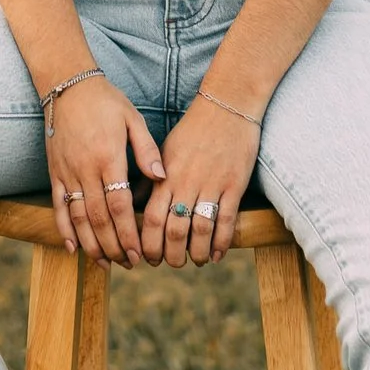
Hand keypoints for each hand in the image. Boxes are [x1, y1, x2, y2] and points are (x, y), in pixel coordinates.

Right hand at [45, 73, 164, 268]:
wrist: (68, 86)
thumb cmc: (106, 101)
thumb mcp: (133, 119)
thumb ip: (147, 150)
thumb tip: (161, 177)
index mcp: (108, 157)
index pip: (119, 205)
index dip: (128, 233)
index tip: (139, 253)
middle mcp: (85, 169)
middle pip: (99, 218)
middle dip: (114, 246)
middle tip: (128, 264)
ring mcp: (67, 173)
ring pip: (78, 217)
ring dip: (91, 244)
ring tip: (105, 264)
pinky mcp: (55, 172)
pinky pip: (58, 206)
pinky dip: (64, 229)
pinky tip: (73, 248)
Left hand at [141, 93, 261, 267]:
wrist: (226, 106)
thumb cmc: (193, 130)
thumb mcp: (165, 151)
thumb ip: (151, 179)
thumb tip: (135, 203)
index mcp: (165, 175)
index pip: (150, 219)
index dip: (148, 244)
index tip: (148, 257)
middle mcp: (186, 183)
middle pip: (173, 231)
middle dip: (170, 255)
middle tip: (171, 263)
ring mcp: (211, 184)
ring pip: (200, 230)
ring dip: (197, 253)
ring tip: (196, 261)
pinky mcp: (234, 185)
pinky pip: (226, 221)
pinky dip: (222, 242)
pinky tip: (218, 254)